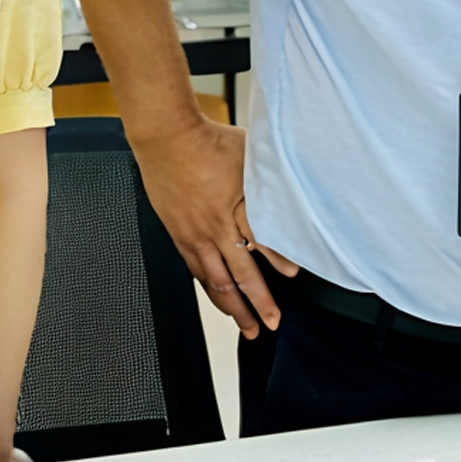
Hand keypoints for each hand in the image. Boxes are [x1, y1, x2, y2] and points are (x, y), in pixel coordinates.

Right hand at [126, 112, 288, 335]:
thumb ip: (268, 182)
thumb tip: (288, 194)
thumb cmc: (210, 141)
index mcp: (234, 208)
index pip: (261, 244)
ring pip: (215, 281)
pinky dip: (210, 288)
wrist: (167, 136)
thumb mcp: (251, 158)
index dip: (278, 262)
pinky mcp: (178, 234)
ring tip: (246, 325)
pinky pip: (196, 270)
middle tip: (271, 323)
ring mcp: (193, 234)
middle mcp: (213, 228)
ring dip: (232, 307)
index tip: (293, 277)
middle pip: (238, 276)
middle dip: (257, 303)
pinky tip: (217, 298)